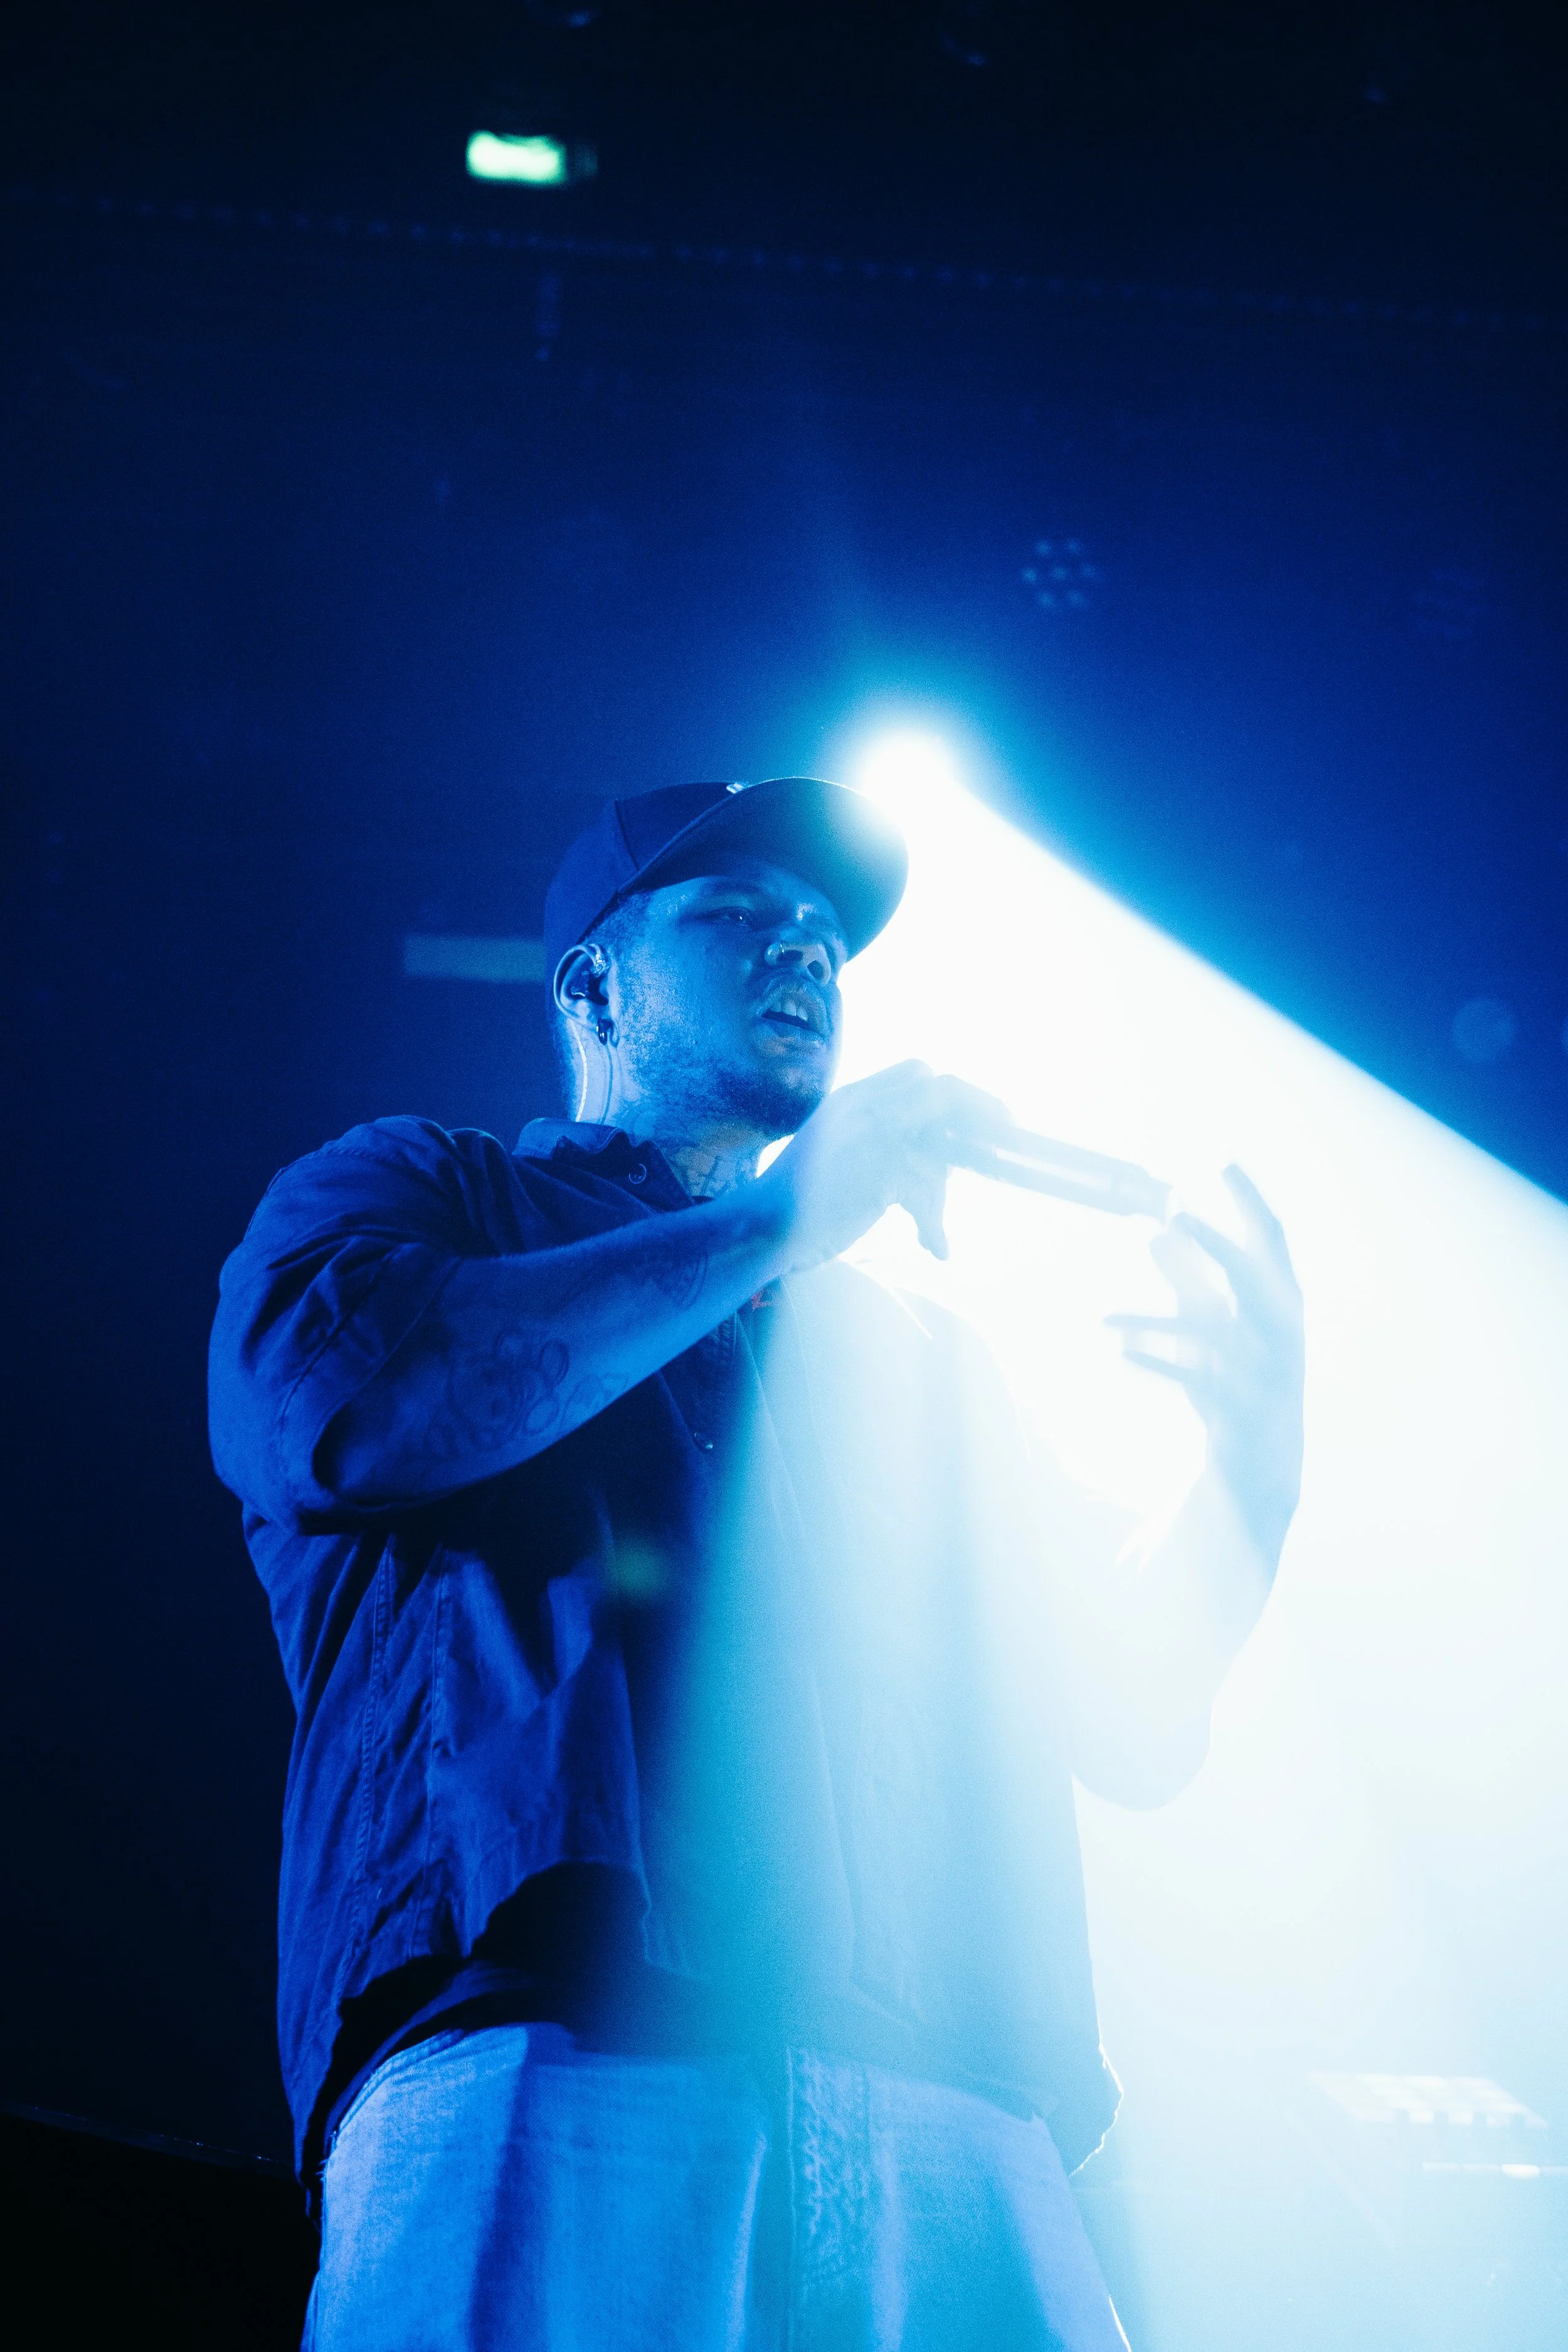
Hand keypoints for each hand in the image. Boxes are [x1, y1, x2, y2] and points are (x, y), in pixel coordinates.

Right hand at [760, 1061, 1013, 1273]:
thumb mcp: (836, 1148)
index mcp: (853, 1098)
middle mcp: (865, 1109)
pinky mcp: (879, 1175)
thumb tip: (936, 1156)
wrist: (760, 1225)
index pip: (918, 1072)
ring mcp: (873, 1139)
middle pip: (945, 1090)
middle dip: (983, 1111)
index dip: (957, 1092)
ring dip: (942, 1193)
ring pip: (941, 1151)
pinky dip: (934, 1225)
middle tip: (1008, 1134)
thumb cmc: (797, 1198)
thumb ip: (878, 1137)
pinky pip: (927, 1195)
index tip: (982, 1115)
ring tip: (931, 1228)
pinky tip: (933, 1247)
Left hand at [1106, 1166, 1303, 1560]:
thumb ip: (1189, 1280)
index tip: (1224, 1160)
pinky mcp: (1234, 1412)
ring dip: (1155, 1318)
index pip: (1273, 1242)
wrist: (1265, 1469)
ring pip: (1210, 1334)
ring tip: (1101, 1317)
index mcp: (1282, 1305)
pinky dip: (1155, 1365)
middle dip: (1215, 1243)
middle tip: (1174, 1212)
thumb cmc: (1239, 1383)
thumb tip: (1151, 1231)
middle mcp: (1278, 1334)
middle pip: (1252, 1277)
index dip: (1250, 1200)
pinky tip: (1118, 1352)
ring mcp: (1260, 1374)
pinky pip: (1192, 1382)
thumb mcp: (1214, 1326)